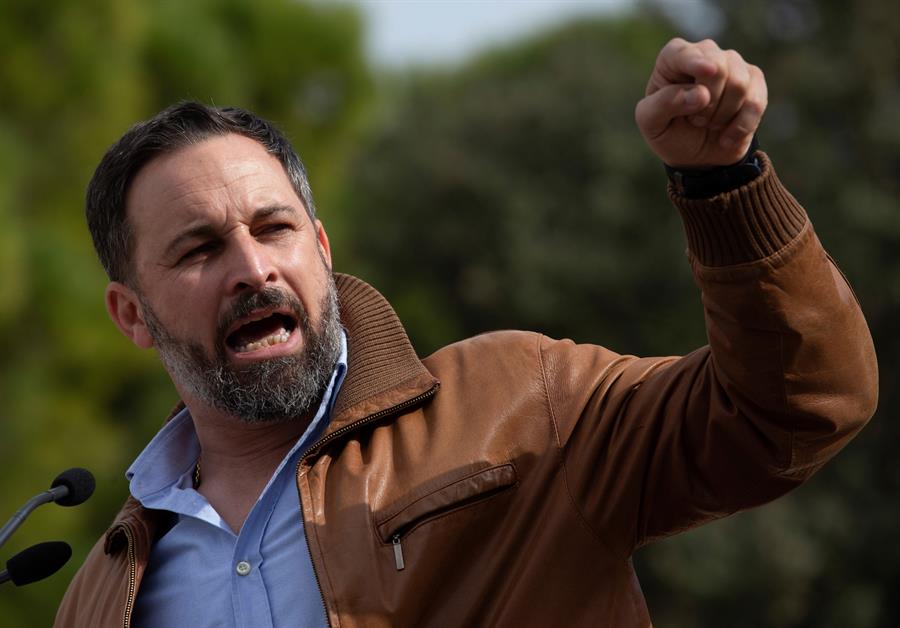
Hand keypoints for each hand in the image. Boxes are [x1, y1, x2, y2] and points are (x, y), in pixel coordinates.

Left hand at [635, 38, 767, 168]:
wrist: (696, 156)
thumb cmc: (669, 132)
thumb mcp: (652, 123)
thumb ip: (664, 105)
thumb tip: (700, 94)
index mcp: (672, 60)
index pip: (681, 53)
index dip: (694, 61)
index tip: (706, 71)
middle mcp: (705, 54)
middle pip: (718, 67)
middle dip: (708, 104)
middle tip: (695, 120)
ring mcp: (732, 64)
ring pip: (739, 84)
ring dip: (722, 116)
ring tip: (709, 125)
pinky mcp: (754, 81)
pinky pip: (756, 101)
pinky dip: (741, 126)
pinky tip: (726, 137)